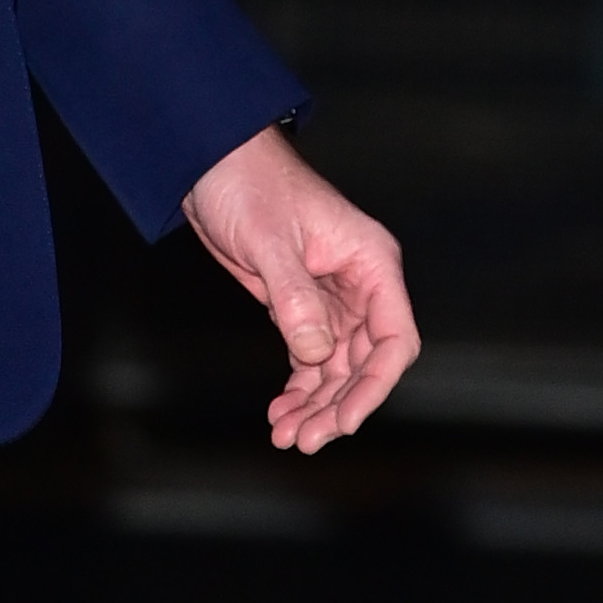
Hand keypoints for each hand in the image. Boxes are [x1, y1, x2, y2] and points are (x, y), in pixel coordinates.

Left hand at [183, 125, 420, 452]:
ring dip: (315, 404)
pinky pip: (310, 357)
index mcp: (371, 262)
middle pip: (365, 363)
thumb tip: (317, 353)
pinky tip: (281, 412)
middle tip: (306, 439)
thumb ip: (296, 298)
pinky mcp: (299, 304)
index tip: (344, 419)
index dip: (374, 386)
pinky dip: (298, 387)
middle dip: (337, 404)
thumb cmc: (248, 183)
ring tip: (288, 436)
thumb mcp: (270, 241)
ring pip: (336, 367)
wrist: (208, 162)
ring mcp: (331, 297)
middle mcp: (360, 284)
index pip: (394, 339)